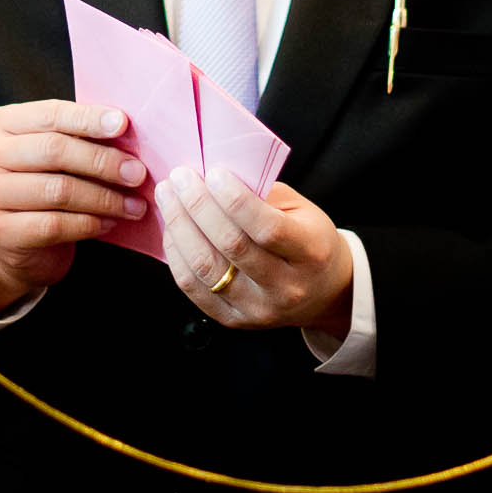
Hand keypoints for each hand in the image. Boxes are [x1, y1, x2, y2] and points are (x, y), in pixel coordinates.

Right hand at [0, 100, 145, 309]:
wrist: (16, 241)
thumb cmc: (44, 184)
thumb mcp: (55, 153)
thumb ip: (79, 137)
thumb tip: (126, 131)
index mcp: (0, 123)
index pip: (49, 114)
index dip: (88, 118)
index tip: (123, 124)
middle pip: (53, 150)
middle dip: (102, 161)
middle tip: (137, 174)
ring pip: (57, 190)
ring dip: (104, 198)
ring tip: (134, 205)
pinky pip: (53, 225)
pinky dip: (88, 224)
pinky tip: (109, 223)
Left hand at [153, 170, 352, 332]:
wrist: (323, 292)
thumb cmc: (309, 239)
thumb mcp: (301, 210)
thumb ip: (263, 193)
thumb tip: (213, 176)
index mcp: (311, 253)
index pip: (268, 227)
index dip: (235, 199)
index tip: (213, 173)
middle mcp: (286, 287)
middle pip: (232, 245)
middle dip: (198, 206)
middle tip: (179, 177)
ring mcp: (259, 309)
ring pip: (206, 267)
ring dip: (179, 227)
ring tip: (168, 197)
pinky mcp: (234, 320)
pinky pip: (193, 288)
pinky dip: (176, 254)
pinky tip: (172, 228)